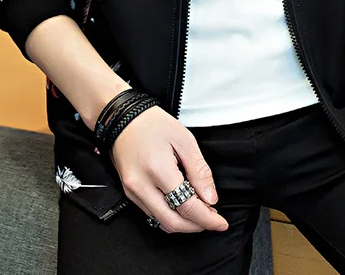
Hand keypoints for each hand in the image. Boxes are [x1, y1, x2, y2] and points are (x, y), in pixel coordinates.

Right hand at [108, 105, 228, 233]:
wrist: (124, 118)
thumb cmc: (152, 123)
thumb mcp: (184, 140)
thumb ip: (199, 171)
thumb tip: (210, 197)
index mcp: (158, 169)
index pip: (186, 206)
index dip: (207, 218)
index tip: (220, 222)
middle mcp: (142, 185)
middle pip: (173, 222)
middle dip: (196, 226)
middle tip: (212, 220)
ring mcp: (133, 191)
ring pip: (161, 222)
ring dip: (183, 223)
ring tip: (199, 212)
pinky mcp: (129, 192)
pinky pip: (151, 214)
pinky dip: (169, 215)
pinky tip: (181, 206)